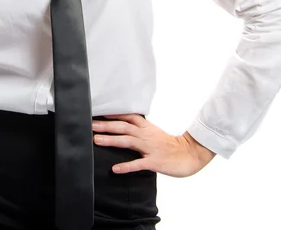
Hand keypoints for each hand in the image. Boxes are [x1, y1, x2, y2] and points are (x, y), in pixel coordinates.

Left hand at [92, 113, 215, 177]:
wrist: (190, 154)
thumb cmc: (170, 144)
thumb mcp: (154, 132)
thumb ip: (140, 128)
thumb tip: (124, 125)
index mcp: (146, 127)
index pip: (127, 116)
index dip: (113, 114)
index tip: (98, 112)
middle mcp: (146, 135)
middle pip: (123, 127)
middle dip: (106, 126)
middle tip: (90, 125)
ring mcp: (150, 148)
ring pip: (127, 141)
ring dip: (111, 140)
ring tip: (96, 141)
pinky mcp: (154, 161)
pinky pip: (138, 164)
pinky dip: (126, 166)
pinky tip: (115, 169)